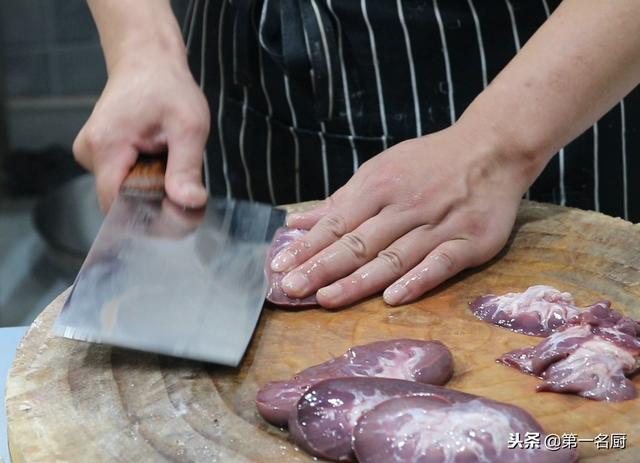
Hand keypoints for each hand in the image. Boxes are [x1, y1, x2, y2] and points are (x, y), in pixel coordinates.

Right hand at [73, 47, 209, 211]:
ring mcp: (90, 153)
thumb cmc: (168, 87)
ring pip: (122, 191)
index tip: (178, 212)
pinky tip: (156, 158)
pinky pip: (121, 179)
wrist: (147, 60)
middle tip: (184, 184)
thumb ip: (187, 168)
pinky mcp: (98, 154)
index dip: (148, 217)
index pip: (117, 206)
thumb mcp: (189, 127)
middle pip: (121, 201)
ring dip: (150, 187)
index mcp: (106, 146)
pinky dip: (143, 177)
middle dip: (154, 201)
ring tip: (168, 161)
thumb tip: (190, 203)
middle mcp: (89, 153)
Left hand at [271, 121, 538, 307]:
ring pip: (393, 257)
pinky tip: (393, 298)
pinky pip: (441, 263)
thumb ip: (340, 201)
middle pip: (358, 243)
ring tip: (326, 299)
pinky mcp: (469, 241)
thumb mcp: (381, 170)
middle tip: (291, 288)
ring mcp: (438, 225)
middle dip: (321, 267)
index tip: (280, 266)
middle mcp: (405, 207)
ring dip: (358, 280)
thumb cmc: (429, 162)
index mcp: (380, 187)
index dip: (307, 246)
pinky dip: (418, 280)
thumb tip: (297, 222)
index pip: (336, 223)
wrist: (492, 148)